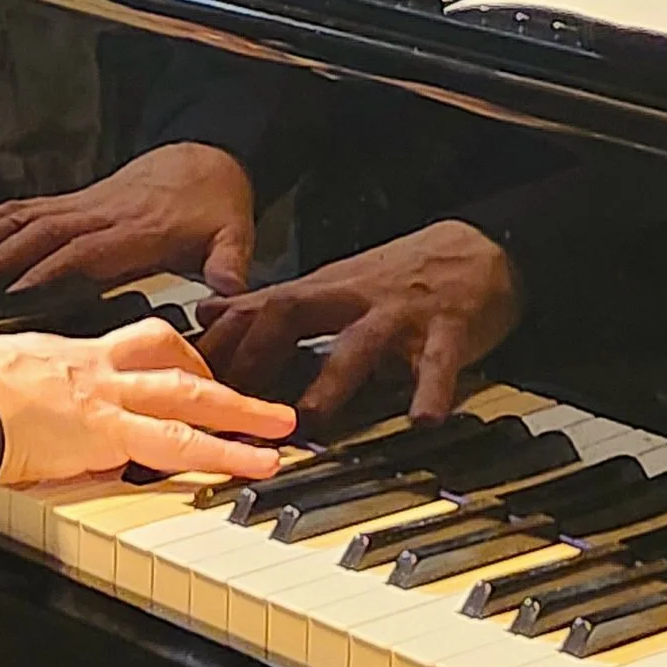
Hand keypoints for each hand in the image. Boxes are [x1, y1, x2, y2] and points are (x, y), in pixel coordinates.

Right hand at [0, 144, 256, 301]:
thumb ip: (230, 264)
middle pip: (37, 234)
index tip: (12, 291)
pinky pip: (21, 209)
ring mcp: (81, 205)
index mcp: (135, 230)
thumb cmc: (215, 203)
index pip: (83, 250)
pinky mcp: (71, 202)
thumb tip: (231, 290)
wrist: (207, 155)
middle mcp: (99, 215)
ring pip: (19, 220)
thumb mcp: (235, 234)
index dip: (47, 269)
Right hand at [0, 318, 292, 488]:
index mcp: (64, 355)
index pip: (126, 346)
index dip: (163, 354)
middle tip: (253, 385)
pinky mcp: (104, 431)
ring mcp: (101, 397)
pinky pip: (178, 441)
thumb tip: (17, 415)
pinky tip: (254, 463)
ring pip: (187, 394)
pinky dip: (222, 453)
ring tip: (280, 427)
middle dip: (214, 370)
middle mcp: (90, 367)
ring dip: (240, 409)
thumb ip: (18, 392)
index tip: (190, 362)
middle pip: (167, 355)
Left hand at [198, 221, 521, 426]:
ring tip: (311, 417)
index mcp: (323, 290)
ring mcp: (400, 315)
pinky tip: (424, 420)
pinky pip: (439, 364)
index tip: (185, 380)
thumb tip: (209, 314)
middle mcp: (354, 298)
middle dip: (258, 354)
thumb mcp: (330, 283)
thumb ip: (271, 303)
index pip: (257, 308)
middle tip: (230, 400)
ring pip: (360, 343)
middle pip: (293, 314)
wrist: (481, 247)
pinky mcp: (449, 331)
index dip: (219, 342)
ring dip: (332, 379)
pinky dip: (431, 391)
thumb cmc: (401, 275)